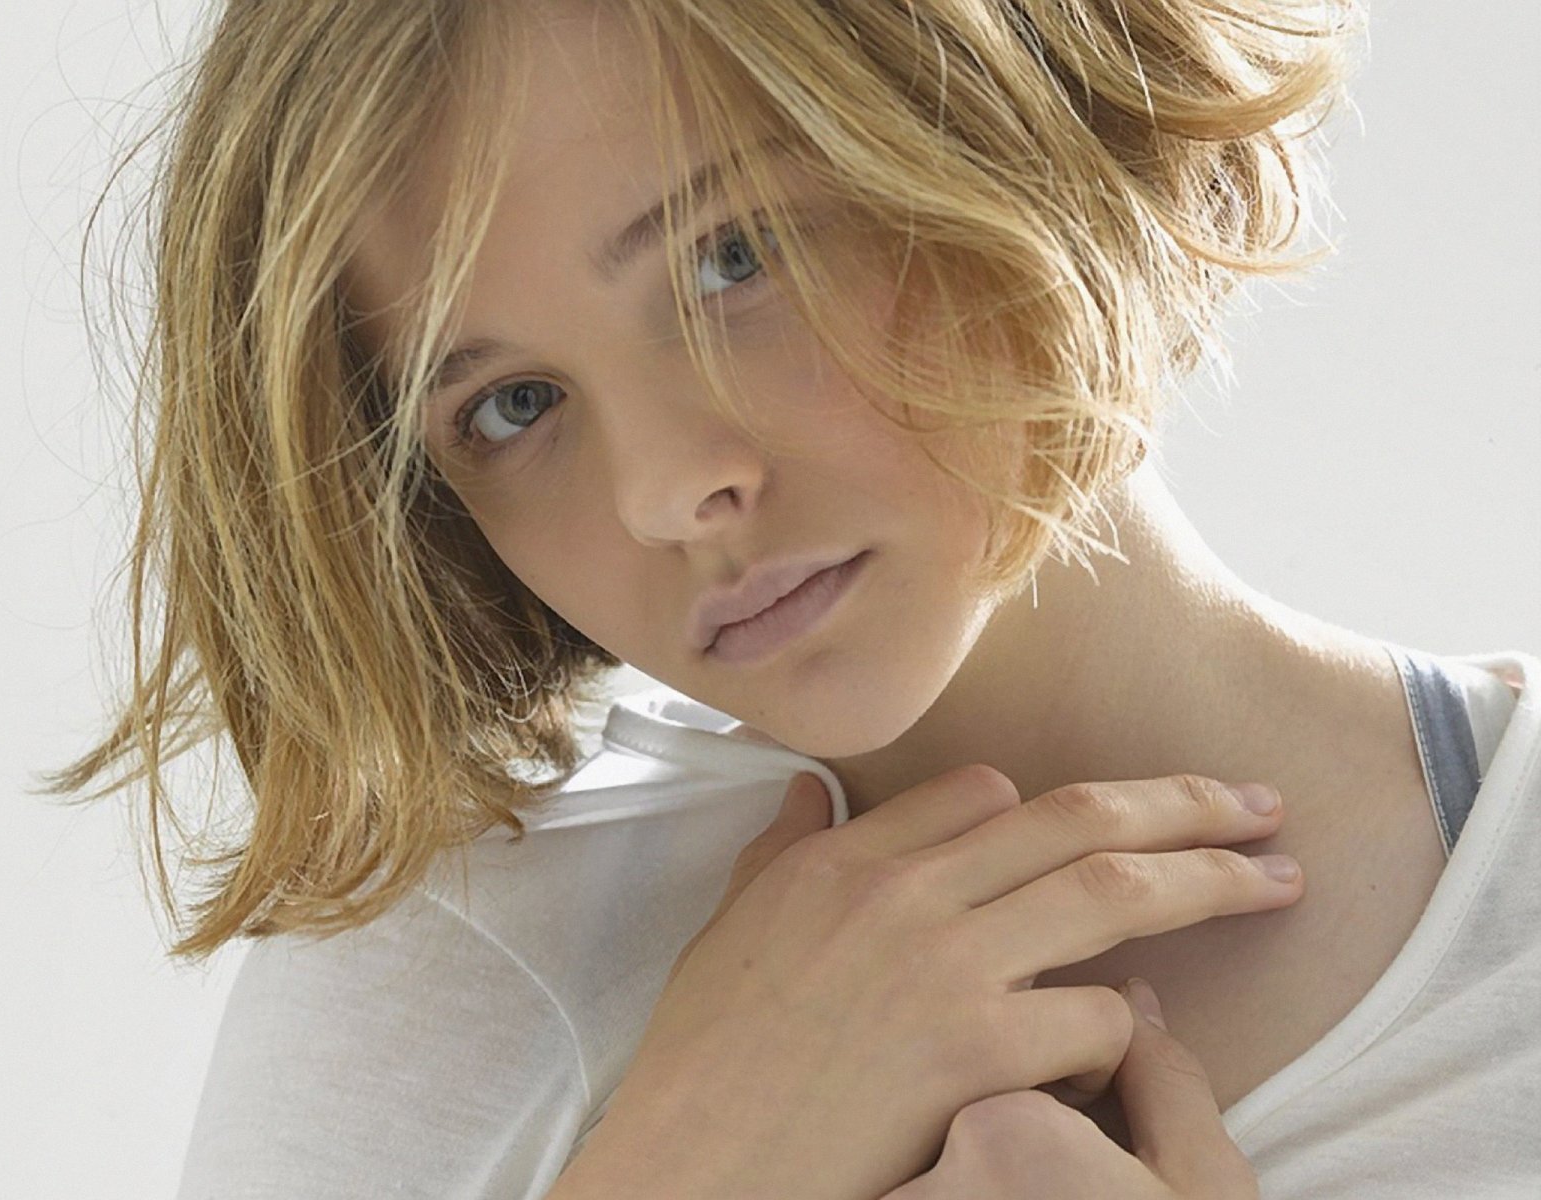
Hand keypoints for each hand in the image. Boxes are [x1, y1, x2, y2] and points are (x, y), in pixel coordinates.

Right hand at [563, 767, 1298, 1199]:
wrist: (692, 1167)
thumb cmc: (703, 1069)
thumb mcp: (724, 935)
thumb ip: (777, 854)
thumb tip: (807, 793)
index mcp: (837, 860)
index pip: (981, 792)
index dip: (1052, 805)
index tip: (1103, 820)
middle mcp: (898, 893)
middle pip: (1075, 817)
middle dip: (1184, 803)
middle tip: (1258, 804)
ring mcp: (943, 967)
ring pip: (1114, 892)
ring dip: (1212, 880)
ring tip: (1275, 883)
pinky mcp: (976, 1051)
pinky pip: (1099, 1018)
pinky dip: (1126, 1032)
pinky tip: (1122, 1054)